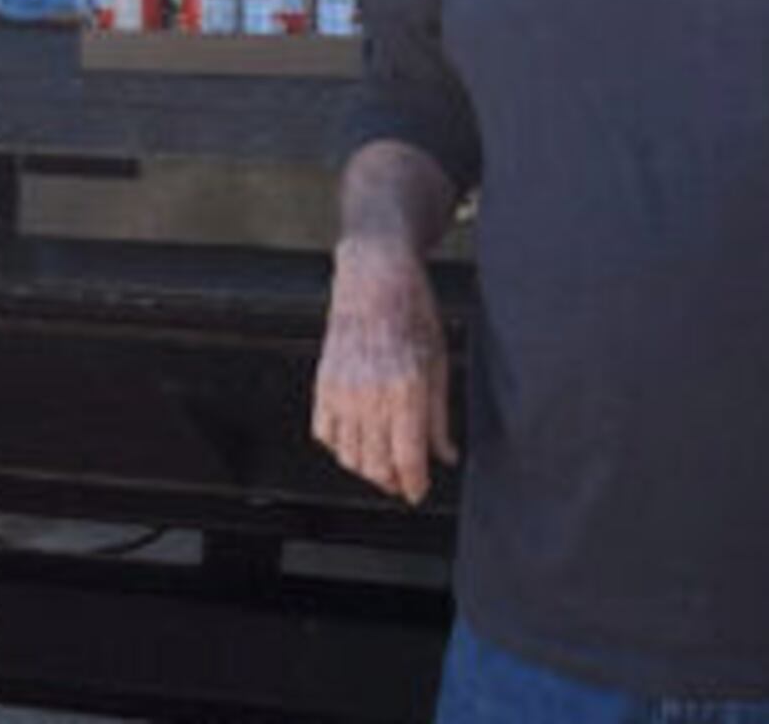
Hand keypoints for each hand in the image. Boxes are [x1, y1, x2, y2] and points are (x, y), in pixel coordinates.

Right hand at [311, 236, 455, 502]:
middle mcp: (370, 395)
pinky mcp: (323, 384)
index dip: (414, 484)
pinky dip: (340, 446)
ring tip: (383, 462)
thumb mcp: (438, 363)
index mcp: (406, 390)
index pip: (407, 458)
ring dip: (367, 467)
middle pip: (375, 465)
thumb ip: (439, 417)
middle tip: (404, 480)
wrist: (374, 276)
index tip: (418, 492)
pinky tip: (358, 439)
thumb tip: (444, 456)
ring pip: (349, 455)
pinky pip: (325, 434)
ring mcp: (342, 390)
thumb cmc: (413, 313)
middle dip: (391, 481)